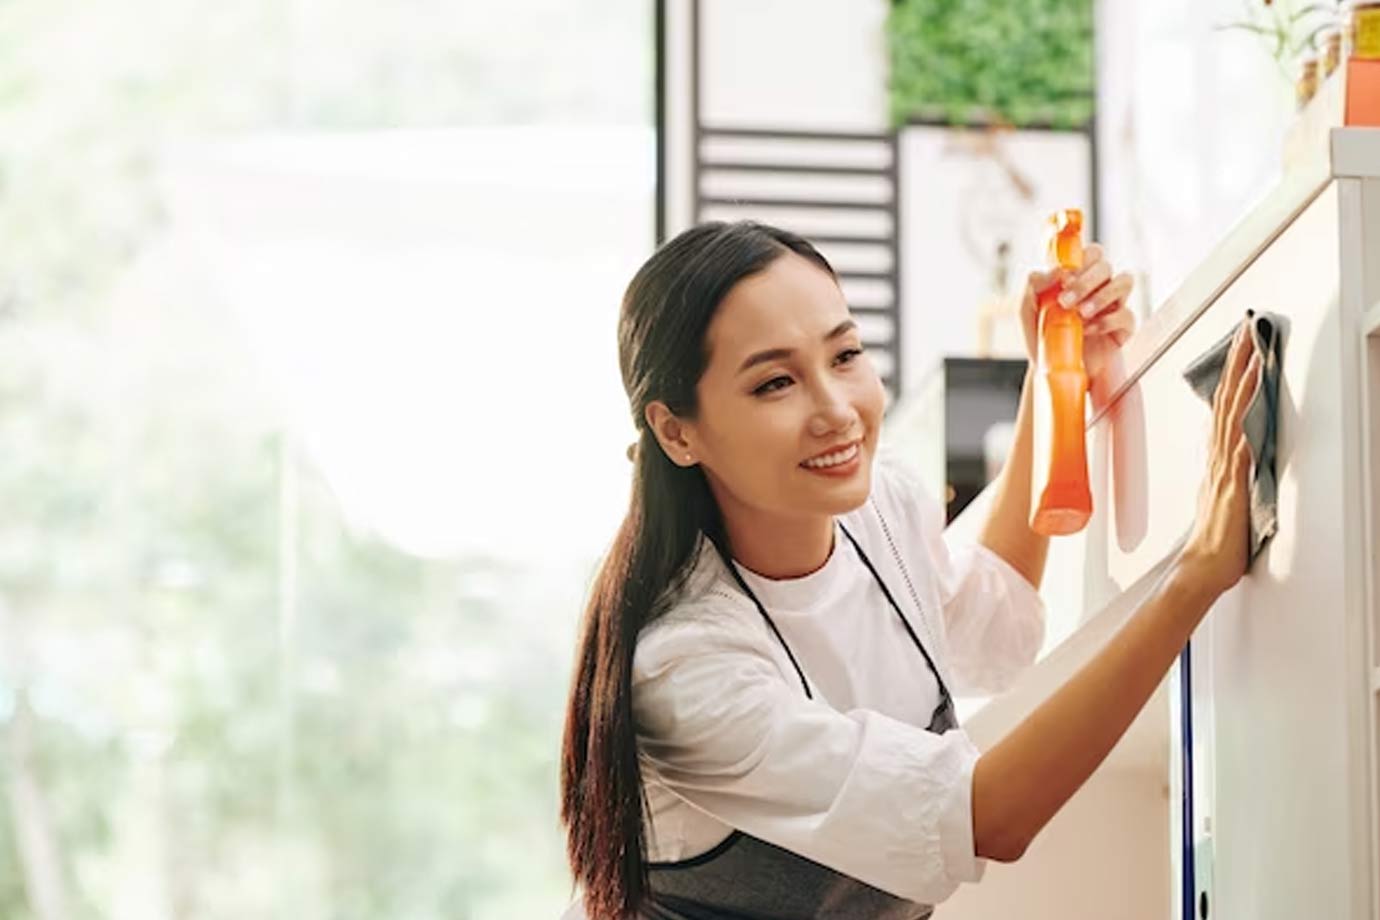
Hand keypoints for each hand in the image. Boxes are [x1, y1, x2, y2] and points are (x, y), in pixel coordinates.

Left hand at [1020, 243, 1136, 384]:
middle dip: (1086, 280)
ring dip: (1101, 296)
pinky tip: (1088, 331)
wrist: (1053, 370)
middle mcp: (1098, 286)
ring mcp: (1114, 305)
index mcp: (1078, 277)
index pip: (1090, 253)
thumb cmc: (1043, 336)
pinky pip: (1127, 314)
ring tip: (1080, 314)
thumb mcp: (1027, 310)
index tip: (1064, 276)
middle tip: (1065, 301)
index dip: (1081, 258)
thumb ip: (1034, 285)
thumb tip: (1056, 271)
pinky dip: (1106, 321)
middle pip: (1105, 265)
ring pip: (1124, 281)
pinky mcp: (1124, 327)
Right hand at [1175, 320, 1260, 600]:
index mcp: (1217, 460)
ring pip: (1232, 415)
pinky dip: (1242, 425)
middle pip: (1226, 400)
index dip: (1233, 375)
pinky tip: (1249, 406)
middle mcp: (1219, 459)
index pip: (1224, 406)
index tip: (1240, 347)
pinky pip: (1238, 448)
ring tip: (1252, 352)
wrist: (1202, 568)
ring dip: (1242, 382)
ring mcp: (1225, 470)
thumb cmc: (1214, 541)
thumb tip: (1229, 455)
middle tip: (1244, 330)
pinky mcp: (1233, 486)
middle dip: (1237, 363)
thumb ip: (1224, 474)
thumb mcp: (1220, 498)